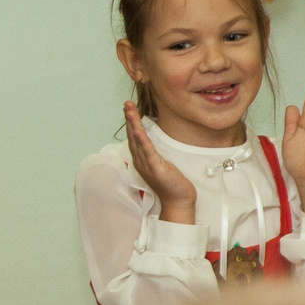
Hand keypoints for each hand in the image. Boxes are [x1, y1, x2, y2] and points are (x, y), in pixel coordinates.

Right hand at [122, 102, 195, 225]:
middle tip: (126, 104)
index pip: (134, 137)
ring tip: (129, 110)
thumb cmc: (172, 183)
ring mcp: (147, 165)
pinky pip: (147, 151)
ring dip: (133, 124)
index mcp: (142, 159)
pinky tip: (138, 129)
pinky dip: (141, 139)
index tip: (128, 108)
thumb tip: (152, 142)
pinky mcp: (156, 168)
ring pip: (137, 140)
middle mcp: (141, 161)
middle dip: (129, 119)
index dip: (130, 122)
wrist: (178, 200)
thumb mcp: (161, 164)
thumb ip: (154, 153)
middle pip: (132, 136)